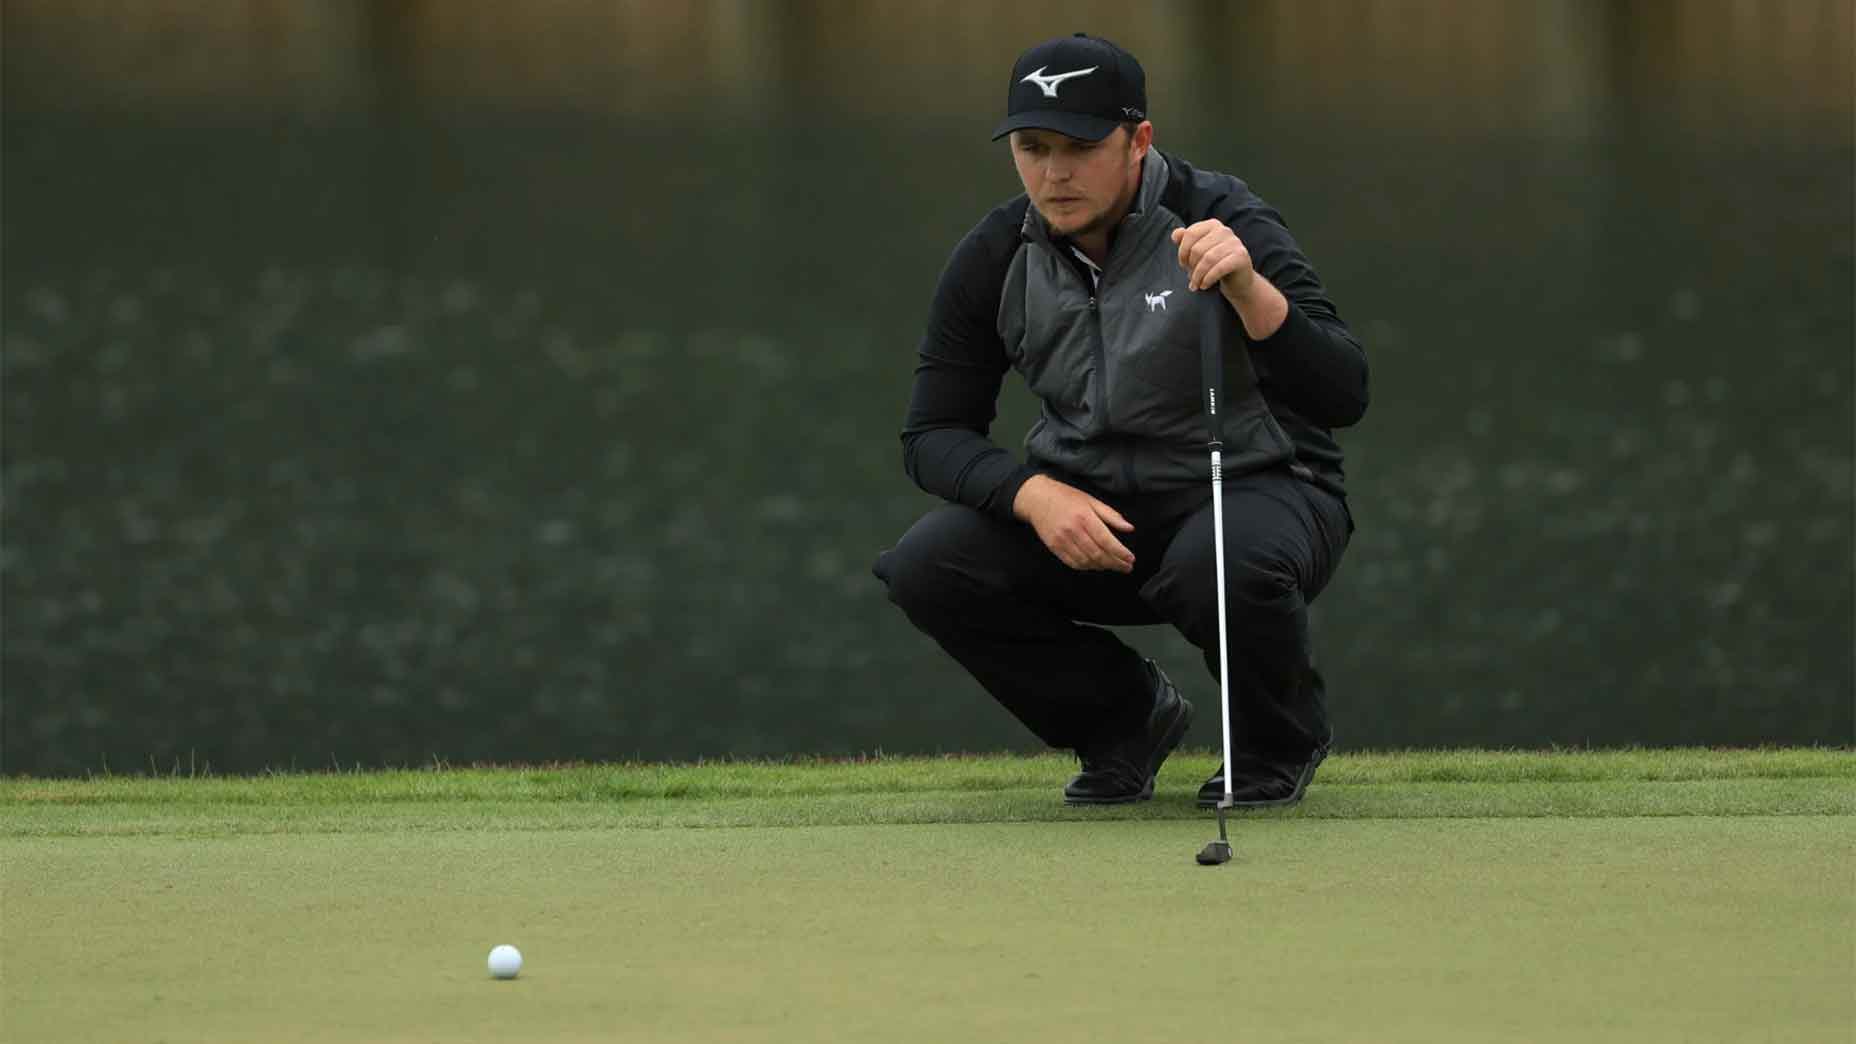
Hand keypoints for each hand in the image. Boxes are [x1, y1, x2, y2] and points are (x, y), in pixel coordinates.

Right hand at [1012, 475, 1135, 572]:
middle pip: (1098, 554)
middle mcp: (1073, 530)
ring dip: (1102, 566)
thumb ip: (1111, 515)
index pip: (1106, 540)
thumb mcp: (1091, 500)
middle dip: (1115, 563)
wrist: (1037, 499)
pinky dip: (1086, 567)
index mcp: (1085, 517)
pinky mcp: (1054, 547)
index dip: (1120, 552)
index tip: (1131, 558)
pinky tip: (1095, 565)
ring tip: (1113, 566)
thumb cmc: (1066, 497)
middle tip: (1126, 567)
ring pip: (1086, 561)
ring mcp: (1062, 540)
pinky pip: (1073, 563)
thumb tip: (1129, 528)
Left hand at [1171, 219, 1288, 338]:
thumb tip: (1175, 234)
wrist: (1237, 281)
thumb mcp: (1197, 253)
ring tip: (1196, 285)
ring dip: (1198, 275)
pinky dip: (1208, 278)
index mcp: (1212, 225)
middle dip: (1191, 266)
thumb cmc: (1213, 265)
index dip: (1182, 251)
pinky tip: (1204, 285)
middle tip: (1191, 278)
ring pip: (1208, 259)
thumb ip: (1185, 241)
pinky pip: (1219, 267)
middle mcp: (1224, 230)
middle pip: (1198, 248)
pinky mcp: (1241, 256)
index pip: (1190, 233)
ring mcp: (1234, 242)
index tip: (1183, 265)